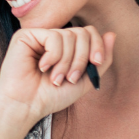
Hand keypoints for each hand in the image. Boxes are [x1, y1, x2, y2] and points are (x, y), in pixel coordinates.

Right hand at [0, 25, 114, 138]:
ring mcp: (39, 36)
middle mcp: (53, 38)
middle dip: (81, 58)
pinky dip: (53, 56)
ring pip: (69, 35)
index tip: (95, 64)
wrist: (27, 106)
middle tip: (71, 78)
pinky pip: (53, 36)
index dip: (97, 46)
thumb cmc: (51, 96)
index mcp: (66, 47)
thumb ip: (101, 59)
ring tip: (55, 78)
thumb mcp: (85, 79)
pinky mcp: (26, 35)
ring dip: (66, 62)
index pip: (89, 33)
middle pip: (82, 32)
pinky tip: (41, 67)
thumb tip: (112, 34)